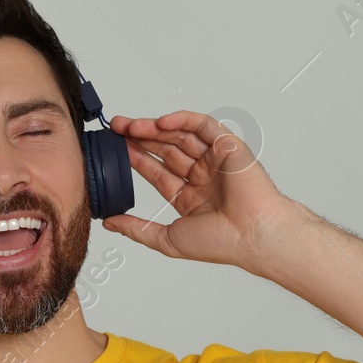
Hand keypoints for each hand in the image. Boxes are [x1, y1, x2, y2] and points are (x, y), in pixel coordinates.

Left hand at [104, 110, 291, 267]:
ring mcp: (215, 160)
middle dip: (140, 137)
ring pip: (180, 136)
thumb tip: (110, 223)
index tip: (116, 149)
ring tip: (131, 126)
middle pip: (166, 149)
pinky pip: (203, 126)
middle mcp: (203, 176)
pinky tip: (161, 122)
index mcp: (190, 197)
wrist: (252, 235)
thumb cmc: (221, 242)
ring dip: (154, 128)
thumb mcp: (166, 239)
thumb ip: (137, 229)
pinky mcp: (228, 146)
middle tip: (117, 129)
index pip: (157, 171)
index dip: (136, 158)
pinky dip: (182, 120)